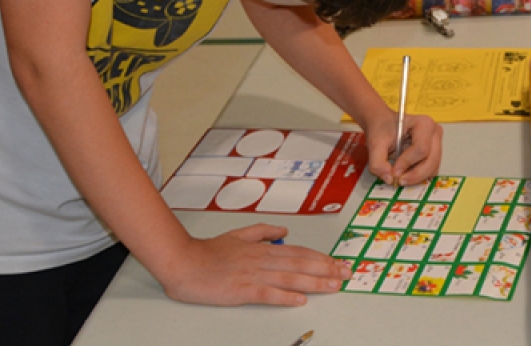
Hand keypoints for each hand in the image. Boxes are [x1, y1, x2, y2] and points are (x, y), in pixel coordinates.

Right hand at [154, 224, 349, 306]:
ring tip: (334, 286)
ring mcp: (252, 275)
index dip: (321, 258)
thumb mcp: (238, 234)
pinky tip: (300, 300)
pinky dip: (285, 296)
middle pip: (300, 264)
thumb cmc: (208, 252)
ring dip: (314, 282)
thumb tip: (284, 231)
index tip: (338, 263)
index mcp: (262, 248)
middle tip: (347, 274)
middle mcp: (261, 260)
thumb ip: (262, 232)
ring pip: (289, 277)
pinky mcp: (241, 290)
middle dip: (327, 269)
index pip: (298, 252)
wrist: (183, 262)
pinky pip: (267, 294)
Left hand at [365, 111, 442, 185]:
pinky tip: (406, 174)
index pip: (421, 148)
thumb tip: (389, 179)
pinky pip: (431, 170)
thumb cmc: (381, 129)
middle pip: (431, 160)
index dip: (407, 163)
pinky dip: (419, 176)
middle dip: (415, 174)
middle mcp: (435, 133)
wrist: (383, 124)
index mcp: (424, 124)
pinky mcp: (435, 154)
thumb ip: (378, 162)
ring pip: (433, 168)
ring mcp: (437, 144)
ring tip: (401, 177)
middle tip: (399, 181)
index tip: (394, 171)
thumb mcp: (375, 143)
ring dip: (418, 177)